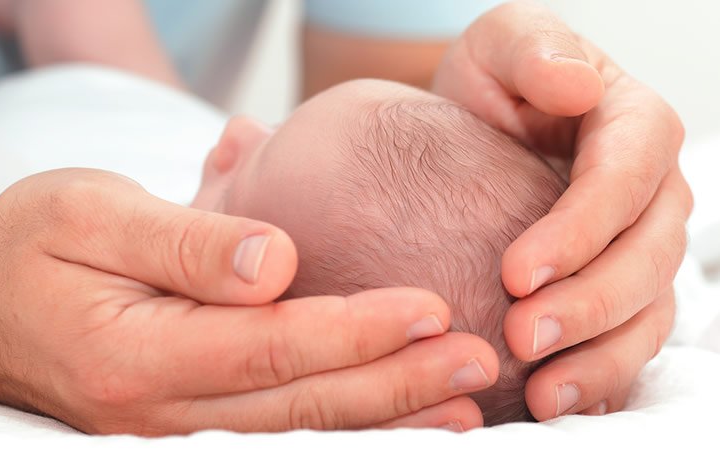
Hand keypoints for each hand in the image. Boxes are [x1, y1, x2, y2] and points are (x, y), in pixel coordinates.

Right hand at [0, 169, 498, 433]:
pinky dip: (340, 424)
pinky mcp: (183, 423)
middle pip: (301, 402)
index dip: (357, 332)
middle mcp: (160, 408)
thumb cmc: (28, 247)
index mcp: (138, 352)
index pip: (273, 346)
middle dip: (395, 384)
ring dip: (383, 417)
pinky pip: (274, 429)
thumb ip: (186, 243)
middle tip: (476, 360)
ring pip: (297, 430)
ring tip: (460, 404)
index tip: (430, 309)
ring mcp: (172, 428)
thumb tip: (278, 258)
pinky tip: (392, 418)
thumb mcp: (90, 214)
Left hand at [432, 2, 689, 419]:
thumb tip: (575, 84)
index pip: (624, 181)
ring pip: (647, 309)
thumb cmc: (494, 82)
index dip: (580, 231)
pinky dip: (601, 373)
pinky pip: (629, 336)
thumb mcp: (502, 44)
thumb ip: (534, 49)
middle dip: (588, 304)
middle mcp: (654, 191)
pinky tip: (557, 399)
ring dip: (600, 356)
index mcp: (636, 124)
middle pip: (645, 257)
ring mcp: (641, 245)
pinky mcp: (619, 286)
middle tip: (521, 340)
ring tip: (544, 394)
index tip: (516, 274)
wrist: (481, 127)